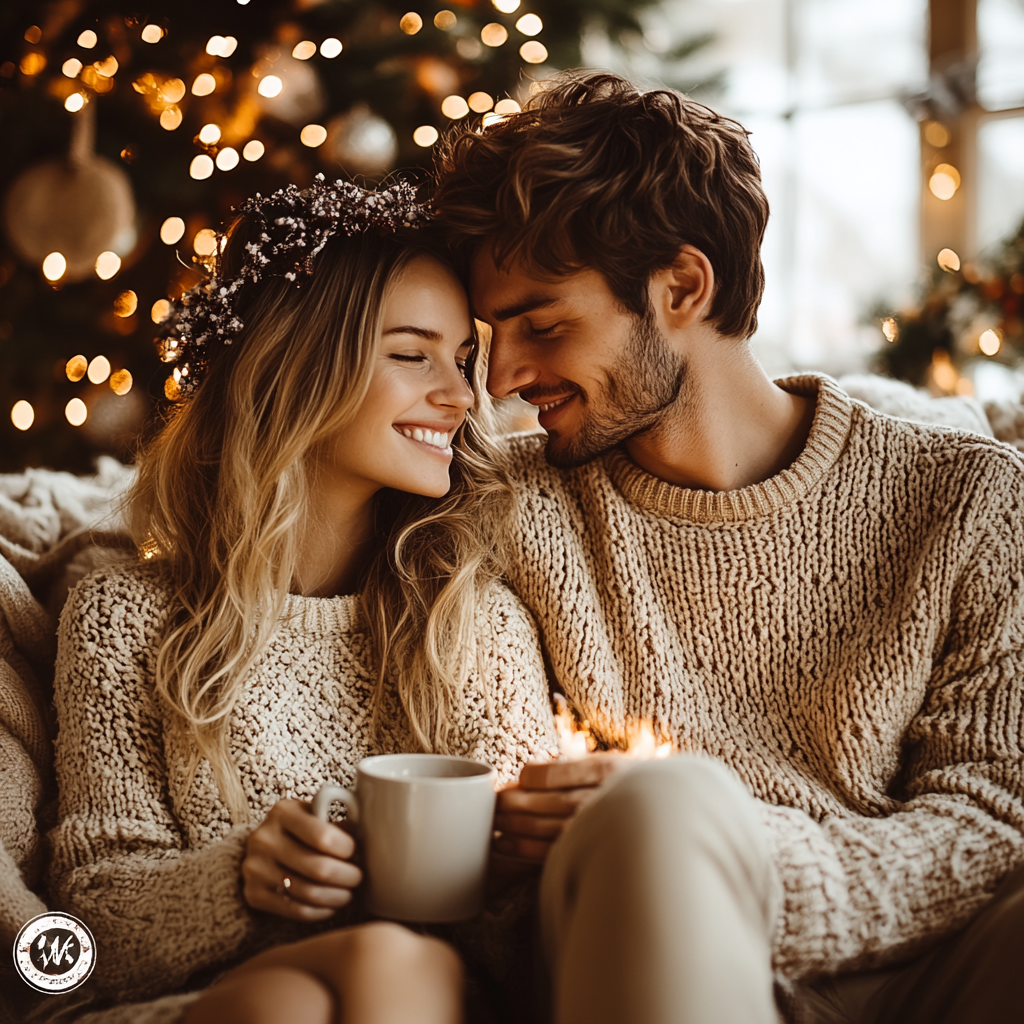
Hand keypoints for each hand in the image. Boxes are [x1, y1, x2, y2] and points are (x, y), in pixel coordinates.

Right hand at [242, 798, 361, 920]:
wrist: (263, 847)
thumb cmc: (301, 828)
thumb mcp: (315, 813)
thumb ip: (339, 818)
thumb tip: (375, 834)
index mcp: (283, 812)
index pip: (322, 836)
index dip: (347, 849)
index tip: (357, 852)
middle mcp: (264, 839)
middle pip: (318, 868)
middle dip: (347, 876)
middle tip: (359, 877)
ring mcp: (255, 868)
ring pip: (308, 892)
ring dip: (337, 896)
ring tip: (349, 893)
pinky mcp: (254, 895)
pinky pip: (295, 910)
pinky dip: (320, 911)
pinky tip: (332, 905)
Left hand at [493, 754, 625, 862]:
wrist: (664, 816)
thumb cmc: (624, 786)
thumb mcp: (606, 765)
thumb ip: (571, 768)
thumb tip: (523, 778)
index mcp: (604, 770)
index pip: (550, 774)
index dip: (525, 779)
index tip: (517, 780)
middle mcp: (602, 798)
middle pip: (545, 802)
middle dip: (512, 804)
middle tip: (495, 804)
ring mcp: (598, 827)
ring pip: (545, 829)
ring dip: (513, 828)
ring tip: (496, 826)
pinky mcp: (591, 850)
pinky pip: (551, 852)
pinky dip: (523, 851)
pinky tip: (506, 848)